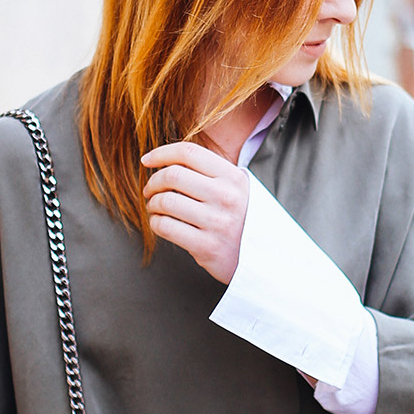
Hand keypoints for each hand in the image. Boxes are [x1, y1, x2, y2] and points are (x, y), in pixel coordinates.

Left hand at [141, 142, 249, 283]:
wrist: (266, 259)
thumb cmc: (243, 220)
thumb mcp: (238, 190)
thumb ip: (210, 173)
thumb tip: (166, 161)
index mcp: (234, 178)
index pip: (189, 153)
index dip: (161, 153)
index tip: (147, 160)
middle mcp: (226, 197)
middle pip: (173, 175)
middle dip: (153, 182)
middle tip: (150, 190)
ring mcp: (217, 222)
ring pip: (165, 201)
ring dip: (152, 204)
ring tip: (155, 208)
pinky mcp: (206, 247)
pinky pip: (166, 227)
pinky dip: (155, 223)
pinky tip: (160, 224)